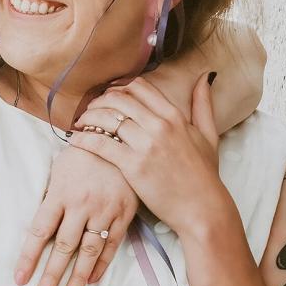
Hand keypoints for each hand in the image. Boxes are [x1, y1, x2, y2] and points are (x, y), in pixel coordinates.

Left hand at [14, 145, 137, 285]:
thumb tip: (40, 227)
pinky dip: (101, 264)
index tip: (20, 278)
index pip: (39, 231)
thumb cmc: (82, 153)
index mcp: (60, 193)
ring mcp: (104, 210)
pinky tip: (91, 280)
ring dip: (77, 277)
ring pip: (89, 250)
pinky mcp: (124, 213)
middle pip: (63, 246)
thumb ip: (51, 197)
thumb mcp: (59, 169)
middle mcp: (80, 205)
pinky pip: (112, 244)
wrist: (118, 136)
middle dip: (52, 275)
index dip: (29, 257)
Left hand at [69, 75, 235, 240]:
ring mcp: (146, 145)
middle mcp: (159, 126)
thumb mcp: (208, 134)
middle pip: (119, 99)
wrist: (202, 208)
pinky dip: (85, 139)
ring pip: (107, 119)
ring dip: (88, 117)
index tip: (108, 95)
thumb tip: (204, 76)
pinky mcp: (133, 166)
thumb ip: (203, 104)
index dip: (118, 87)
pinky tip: (76, 140)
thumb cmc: (204, 174)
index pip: (139, 87)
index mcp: (174, 115)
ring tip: (80, 123)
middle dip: (99, 101)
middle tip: (89, 109)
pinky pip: (101, 145)